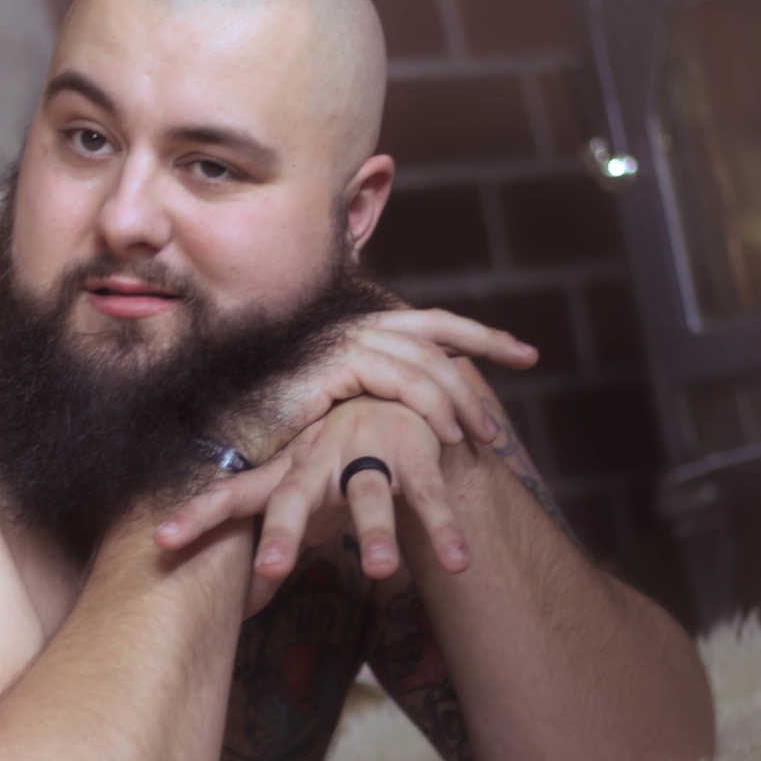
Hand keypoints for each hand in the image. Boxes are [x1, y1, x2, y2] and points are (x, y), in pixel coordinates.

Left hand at [160, 398, 465, 613]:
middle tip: (269, 570)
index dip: (198, 516)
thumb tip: (238, 604)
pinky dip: (443, 530)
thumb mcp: (298, 491)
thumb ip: (268, 541)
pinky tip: (459, 564)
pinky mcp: (415, 455)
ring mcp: (366, 453)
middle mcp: (318, 460)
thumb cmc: (334, 457)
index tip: (162, 542)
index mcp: (284, 471)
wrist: (397, 389)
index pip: (232, 495)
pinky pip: (430, 497)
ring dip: (374, 533)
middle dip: (281, 534)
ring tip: (379, 572)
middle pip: (293, 500)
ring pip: (368, 496)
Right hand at [233, 307, 536, 463]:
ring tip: (482, 434)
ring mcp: (343, 343)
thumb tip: (425, 408)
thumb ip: (380, 397)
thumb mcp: (344, 410)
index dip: (478, 333)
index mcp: (358, 333)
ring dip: (460, 398)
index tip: (523, 351)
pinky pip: (400, 381)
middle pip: (435, 327)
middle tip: (528, 360)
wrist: (232, 438)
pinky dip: (430, 406)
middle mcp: (352, 328)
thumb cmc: (283, 433)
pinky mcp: (335, 366)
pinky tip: (446, 436)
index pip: (429, 322)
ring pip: (423, 360)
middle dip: (487, 343)